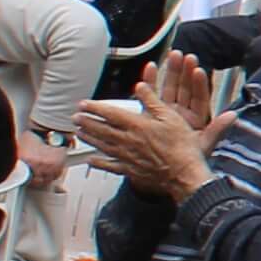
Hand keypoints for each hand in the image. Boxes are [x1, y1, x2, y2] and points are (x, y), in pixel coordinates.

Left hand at [79, 53, 220, 197]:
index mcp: (136, 125)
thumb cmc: (181, 147)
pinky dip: (99, 163)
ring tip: (80, 133)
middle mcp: (127, 141)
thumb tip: (140, 87)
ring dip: (89, 138)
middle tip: (76, 118)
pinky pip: (110, 166)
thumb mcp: (171, 116)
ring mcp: (127, 156)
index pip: (109, 113)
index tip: (84, 104)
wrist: (184, 174)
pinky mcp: (130, 170)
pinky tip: (92, 160)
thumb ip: (153, 100)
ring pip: (102, 145)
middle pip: (101, 129)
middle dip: (86, 122)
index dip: (94, 107)